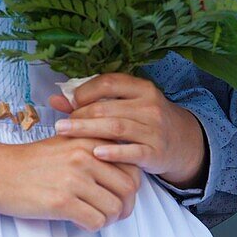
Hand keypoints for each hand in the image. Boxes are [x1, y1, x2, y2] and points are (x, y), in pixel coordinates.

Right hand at [0, 137, 141, 229]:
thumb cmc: (34, 160)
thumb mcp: (68, 140)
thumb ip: (96, 148)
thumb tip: (125, 169)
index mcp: (90, 140)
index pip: (132, 165)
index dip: (132, 184)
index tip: (121, 193)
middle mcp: (87, 157)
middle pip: (128, 188)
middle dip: (125, 205)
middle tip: (114, 212)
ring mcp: (75, 179)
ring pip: (114, 208)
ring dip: (109, 218)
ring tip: (97, 217)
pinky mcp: (62, 202)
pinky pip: (95, 221)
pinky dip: (94, 226)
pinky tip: (81, 221)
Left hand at [49, 73, 206, 189]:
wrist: (181, 142)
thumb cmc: (146, 120)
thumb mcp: (127, 105)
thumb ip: (93, 101)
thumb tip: (55, 99)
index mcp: (142, 88)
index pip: (109, 83)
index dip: (86, 91)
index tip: (70, 102)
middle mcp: (150, 106)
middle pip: (108, 108)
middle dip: (80, 115)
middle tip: (60, 124)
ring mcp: (154, 129)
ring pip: (116, 128)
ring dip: (87, 130)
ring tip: (65, 133)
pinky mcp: (155, 152)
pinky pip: (132, 152)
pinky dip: (113, 152)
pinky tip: (95, 153)